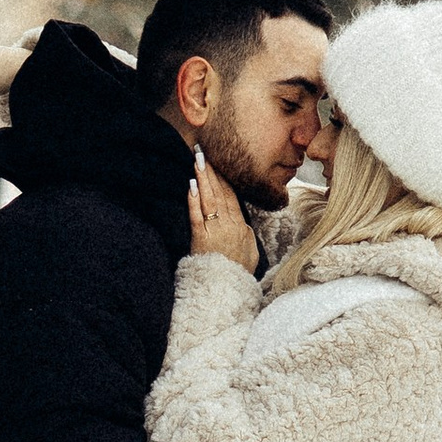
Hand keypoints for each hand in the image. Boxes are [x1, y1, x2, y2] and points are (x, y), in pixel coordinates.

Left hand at [188, 152, 260, 270]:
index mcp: (241, 226)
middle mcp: (229, 225)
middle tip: (205, 152)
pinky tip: (191, 186)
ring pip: (209, 200)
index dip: (225, 177)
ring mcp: (215, 231)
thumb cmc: (237, 272)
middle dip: (213, 171)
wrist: (228, 290)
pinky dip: (194, 200)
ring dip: (203, 179)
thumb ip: (246, 234)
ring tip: (198, 161)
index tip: (220, 162)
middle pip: (221, 192)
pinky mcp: (201, 239)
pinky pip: (197, 216)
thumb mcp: (250, 251)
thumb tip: (243, 223)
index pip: (232, 196)